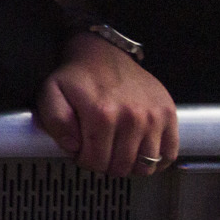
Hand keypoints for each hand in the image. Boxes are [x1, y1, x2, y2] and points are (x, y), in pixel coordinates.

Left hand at [36, 29, 176, 175]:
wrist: (103, 53)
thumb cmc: (77, 77)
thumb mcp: (51, 93)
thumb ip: (55, 122)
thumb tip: (73, 146)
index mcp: (102, 114)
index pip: (95, 161)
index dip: (84, 161)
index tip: (82, 151)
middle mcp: (132, 117)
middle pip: (121, 167)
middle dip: (105, 164)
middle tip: (99, 151)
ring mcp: (154, 116)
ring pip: (145, 165)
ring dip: (130, 166)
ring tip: (118, 152)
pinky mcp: (168, 114)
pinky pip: (169, 154)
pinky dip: (157, 161)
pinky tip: (141, 153)